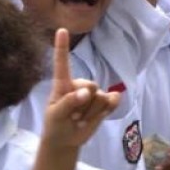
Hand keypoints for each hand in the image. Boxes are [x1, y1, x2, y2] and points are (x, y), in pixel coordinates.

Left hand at [42, 29, 120, 149]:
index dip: (62, 47)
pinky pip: (114, 100)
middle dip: (84, 105)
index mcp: (63, 84)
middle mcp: (80, 85)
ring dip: (92, 113)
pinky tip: (101, 114)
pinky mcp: (105, 102)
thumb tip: (88, 92)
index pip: (62, 63)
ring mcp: (94, 93)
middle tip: (73, 117)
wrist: (66, 140)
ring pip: (101, 97)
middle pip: (90, 86)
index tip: (61, 29)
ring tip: (81, 119)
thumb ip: (69, 102)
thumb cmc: (55, 124)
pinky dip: (109, 108)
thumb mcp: (56, 115)